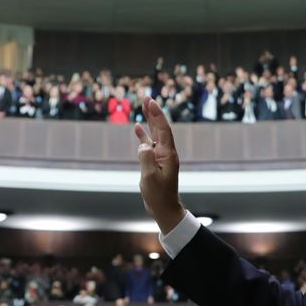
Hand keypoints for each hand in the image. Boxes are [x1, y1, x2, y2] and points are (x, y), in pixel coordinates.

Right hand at [136, 98, 183, 233]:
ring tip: (144, 106)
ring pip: (155, 134)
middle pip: (160, 128)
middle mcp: (166, 153)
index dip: (157, 115)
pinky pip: (149, 145)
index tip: (151, 102)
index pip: (163, 130)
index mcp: (168, 155)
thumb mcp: (150, 178)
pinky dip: (143, 135)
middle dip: (154, 112)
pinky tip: (137, 127)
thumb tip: (143, 145)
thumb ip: (146, 159)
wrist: (164, 208)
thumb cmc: (158, 195)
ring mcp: (161, 157)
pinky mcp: (155, 162)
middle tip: (146, 97)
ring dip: (149, 120)